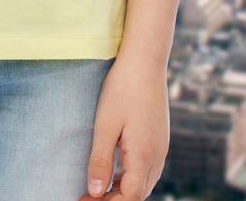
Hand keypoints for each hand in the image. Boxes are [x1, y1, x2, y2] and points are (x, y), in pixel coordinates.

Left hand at [80, 55, 169, 199]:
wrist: (145, 60)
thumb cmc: (123, 88)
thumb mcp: (105, 124)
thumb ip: (101, 160)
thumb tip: (96, 192)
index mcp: (144, 155)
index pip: (130, 197)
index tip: (84, 200)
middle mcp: (158, 155)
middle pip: (139, 193)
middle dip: (114, 200)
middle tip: (87, 196)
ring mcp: (161, 147)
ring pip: (145, 182)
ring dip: (123, 190)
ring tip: (98, 187)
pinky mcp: (160, 138)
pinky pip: (148, 169)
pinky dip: (131, 177)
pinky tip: (115, 171)